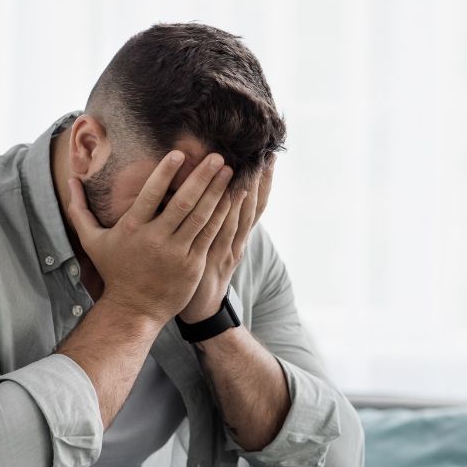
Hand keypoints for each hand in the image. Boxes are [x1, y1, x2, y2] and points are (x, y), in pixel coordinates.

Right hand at [66, 151, 234, 326]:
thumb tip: (69, 179)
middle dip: (201, 177)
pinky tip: (231, 198)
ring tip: (229, 172)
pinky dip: (221, 215)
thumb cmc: (115, 271)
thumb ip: (79, 209)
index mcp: (132, 229)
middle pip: (183, 203)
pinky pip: (209, 235)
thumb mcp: (91, 241)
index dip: (164, 173)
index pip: (150, 195)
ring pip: (200, 217)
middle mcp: (155, 240)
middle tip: (217, 156)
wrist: (134, 309)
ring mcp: (176, 253)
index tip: (178, 153)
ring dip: (216, 192)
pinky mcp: (192, 264)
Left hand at [177, 153, 276, 323]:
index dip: (263, 184)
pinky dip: (228, 212)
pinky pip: (222, 231)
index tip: (268, 159)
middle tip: (264, 155)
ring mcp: (226, 251)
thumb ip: (215, 225)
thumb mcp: (212, 249)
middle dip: (259, 181)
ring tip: (250, 166)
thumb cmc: (200, 277)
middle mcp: (237, 243)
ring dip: (246, 191)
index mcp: (237, 239)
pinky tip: (230, 193)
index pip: (255, 206)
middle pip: (252, 207)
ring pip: (240, 217)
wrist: (198, 311)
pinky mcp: (212, 259)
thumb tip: (217, 199)